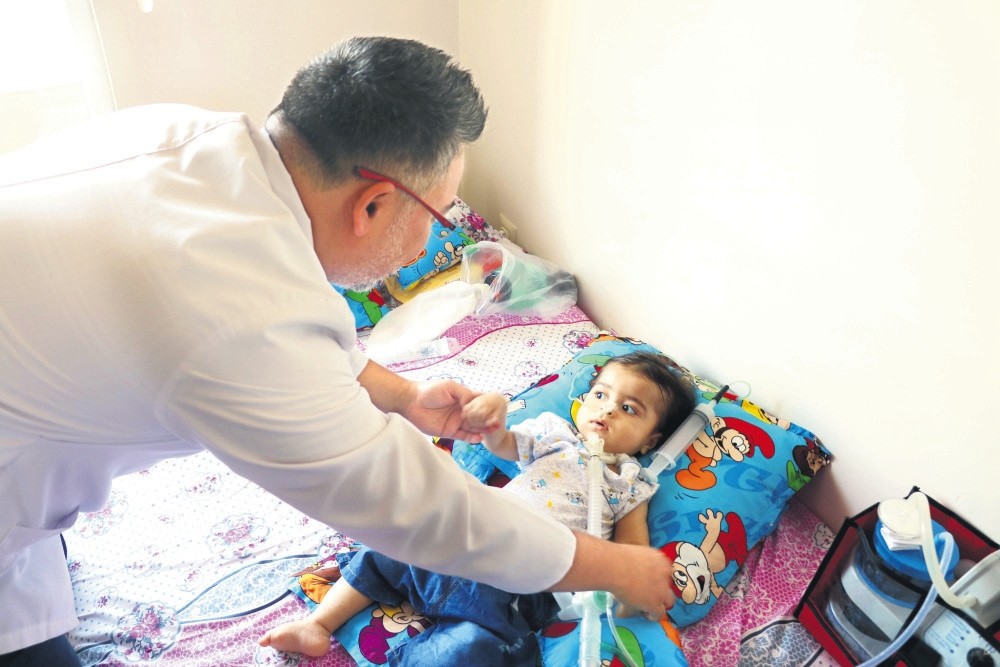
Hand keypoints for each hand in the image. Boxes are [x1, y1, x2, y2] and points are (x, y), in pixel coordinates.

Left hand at [403, 380, 502, 441]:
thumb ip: (464, 394)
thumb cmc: (430, 390)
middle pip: (479, 417)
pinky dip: (472, 437)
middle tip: (498, 423)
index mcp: (463, 398)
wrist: (411, 401)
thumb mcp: (450, 386)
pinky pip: (463, 436)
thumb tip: (473, 404)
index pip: (480, 402)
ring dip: (483, 430)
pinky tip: (480, 437)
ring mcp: (456, 422)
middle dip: (488, 420)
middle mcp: (461, 411)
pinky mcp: (449, 431)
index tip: (497, 409)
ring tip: (492, 431)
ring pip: (473, 427)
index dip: (488, 405)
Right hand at [550, 533, 674, 618]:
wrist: (613, 566)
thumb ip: (635, 561)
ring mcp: (662, 589)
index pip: (664, 571)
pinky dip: (652, 615)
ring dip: (658, 604)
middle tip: (647, 595)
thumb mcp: (630, 554)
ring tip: (646, 607)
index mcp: (660, 558)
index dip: (656, 579)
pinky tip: (644, 614)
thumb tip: (625, 565)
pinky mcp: (656, 604)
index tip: (647, 583)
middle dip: (659, 591)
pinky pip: (659, 614)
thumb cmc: (615, 557)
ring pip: (668, 601)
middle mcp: (665, 573)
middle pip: (668, 586)